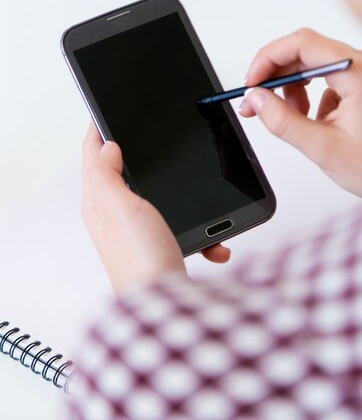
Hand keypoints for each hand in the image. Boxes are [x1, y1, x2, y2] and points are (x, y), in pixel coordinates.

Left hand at [82, 124, 230, 292]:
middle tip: (136, 134)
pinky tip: (210, 238)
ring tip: (181, 180)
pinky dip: (195, 227)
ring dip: (168, 188)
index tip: (101, 114)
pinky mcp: (159, 244)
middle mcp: (115, 216)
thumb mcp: (118, 206)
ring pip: (151, 196)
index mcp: (100, 202)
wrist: (167, 305)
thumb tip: (107, 147)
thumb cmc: (141, 259)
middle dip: (128, 153)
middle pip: (116, 174)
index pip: (92, 157)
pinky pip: (177, 224)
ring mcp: (137, 231)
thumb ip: (106, 175)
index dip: (96, 132)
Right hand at [240, 28, 361, 217]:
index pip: (302, 43)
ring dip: (295, 87)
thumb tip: (256, 99)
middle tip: (257, 103)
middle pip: (307, 51)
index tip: (251, 82)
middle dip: (277, 77)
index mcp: (361, 73)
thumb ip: (282, 121)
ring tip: (294, 118)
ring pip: (317, 63)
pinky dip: (314, 94)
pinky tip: (318, 121)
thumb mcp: (323, 148)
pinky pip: (331, 75)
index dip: (268, 59)